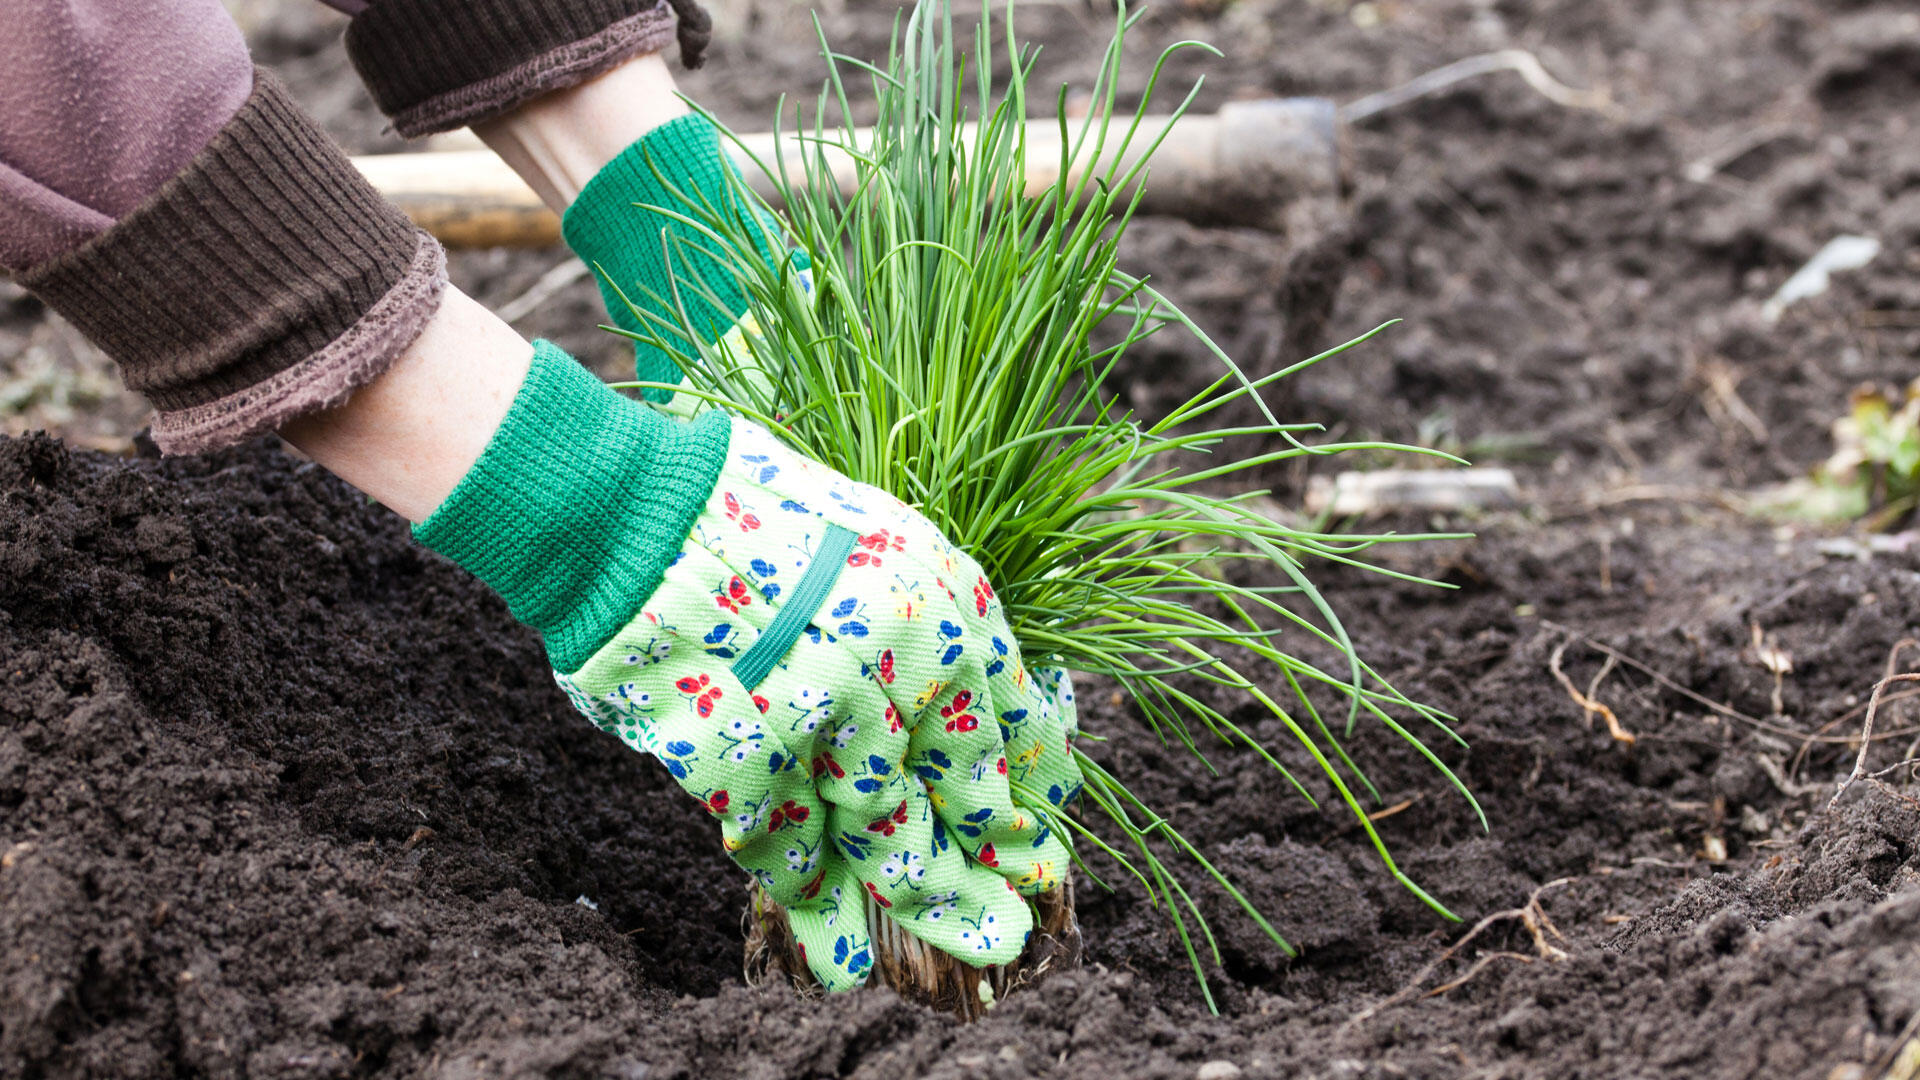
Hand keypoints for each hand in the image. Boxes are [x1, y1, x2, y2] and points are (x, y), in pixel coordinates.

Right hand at [557, 417, 1083, 987]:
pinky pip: (788, 843)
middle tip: (999, 936)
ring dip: (897, 899)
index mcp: (948, 607)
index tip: (1030, 846)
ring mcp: (827, 716)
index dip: (1020, 799)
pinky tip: (807, 904)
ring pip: (881, 837)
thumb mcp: (883, 549)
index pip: (1012, 730)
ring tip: (895, 950)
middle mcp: (905, 665)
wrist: (640, 511)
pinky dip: (798, 882)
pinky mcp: (750, 756)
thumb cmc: (761, 520)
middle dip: (975, 877)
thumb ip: (931, 637)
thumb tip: (968, 735)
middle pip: (959, 800)